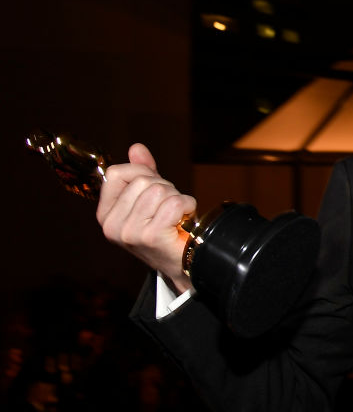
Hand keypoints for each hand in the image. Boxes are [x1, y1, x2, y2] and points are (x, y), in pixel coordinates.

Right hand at [95, 143, 194, 293]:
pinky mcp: (150, 236)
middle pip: (143, 180)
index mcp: (106, 215)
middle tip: (170, 210)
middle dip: (165, 189)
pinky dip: (188, 207)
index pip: (117, 173)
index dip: (142, 172)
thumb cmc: (168, 231)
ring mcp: (129, 232)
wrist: (185, 264)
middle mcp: (112, 225)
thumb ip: (142, 173)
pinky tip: (184, 222)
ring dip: (177, 199)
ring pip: (160, 190)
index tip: (155, 188)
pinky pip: (175, 203)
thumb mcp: (150, 199)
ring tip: (176, 217)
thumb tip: (137, 148)